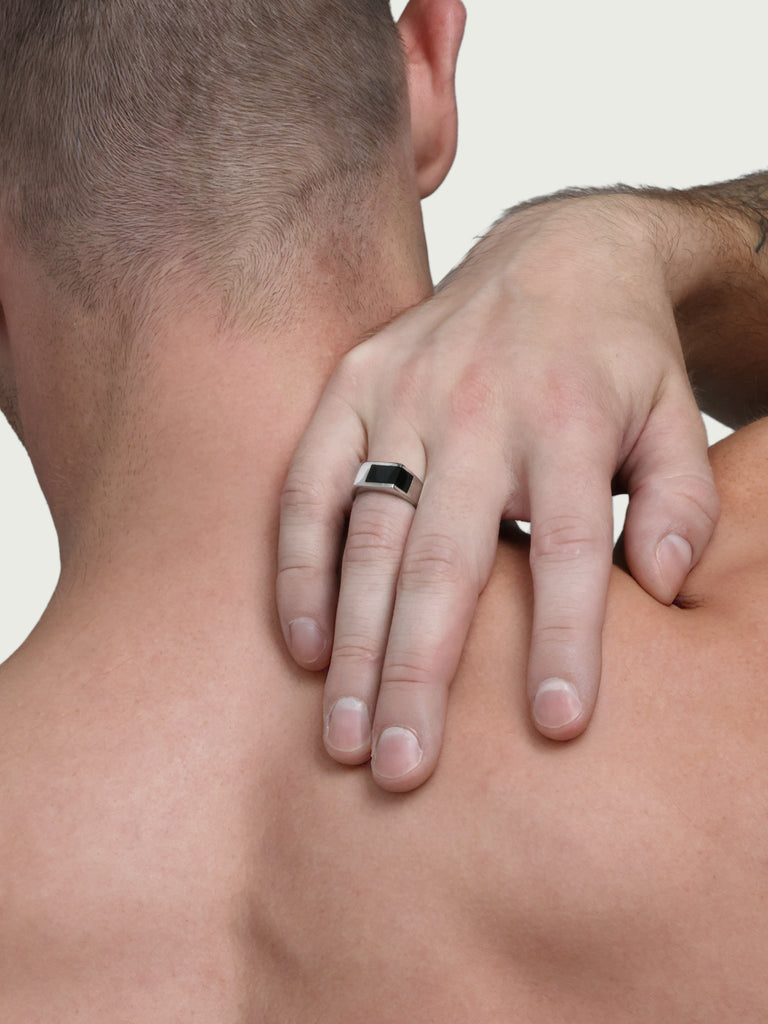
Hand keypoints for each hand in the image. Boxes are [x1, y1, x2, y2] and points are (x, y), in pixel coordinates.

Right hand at [277, 194, 718, 790]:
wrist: (556, 253)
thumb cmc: (616, 358)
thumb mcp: (674, 417)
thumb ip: (680, 501)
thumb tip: (659, 588)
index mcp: (566, 422)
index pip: (566, 549)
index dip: (564, 640)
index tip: (557, 727)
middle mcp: (475, 411)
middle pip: (444, 560)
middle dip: (420, 673)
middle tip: (402, 770)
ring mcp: (401, 396)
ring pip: (365, 536)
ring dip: (352, 642)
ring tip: (343, 736)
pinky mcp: (352, 385)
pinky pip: (307, 485)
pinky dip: (299, 565)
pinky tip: (304, 645)